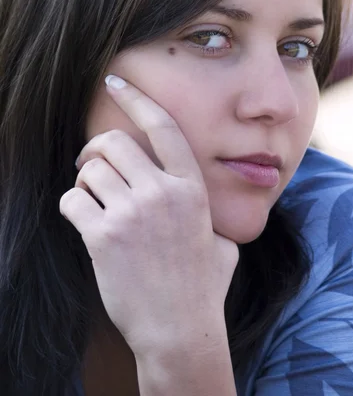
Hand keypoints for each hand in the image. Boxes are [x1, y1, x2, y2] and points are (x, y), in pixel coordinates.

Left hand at [60, 75, 238, 357]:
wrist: (181, 329)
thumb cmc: (203, 285)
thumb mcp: (221, 238)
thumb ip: (208, 211)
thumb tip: (207, 200)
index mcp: (192, 186)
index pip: (162, 127)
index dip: (137, 99)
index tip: (115, 82)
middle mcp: (163, 192)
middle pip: (112, 143)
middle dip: (95, 149)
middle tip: (92, 164)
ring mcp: (133, 214)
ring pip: (90, 170)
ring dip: (85, 183)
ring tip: (94, 201)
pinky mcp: (104, 237)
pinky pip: (73, 200)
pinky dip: (74, 207)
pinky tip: (85, 222)